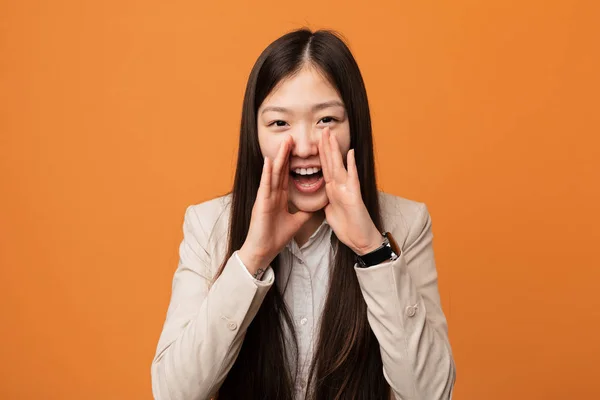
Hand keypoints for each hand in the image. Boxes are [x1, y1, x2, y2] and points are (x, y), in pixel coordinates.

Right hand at [239, 136, 312, 275]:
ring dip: (279, 158)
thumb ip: (304, 212)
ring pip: (273, 174)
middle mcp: (272, 194)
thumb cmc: (275, 237)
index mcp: (279, 198)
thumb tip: (316, 206)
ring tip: (284, 143)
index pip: (287, 176)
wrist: (263, 250)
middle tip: (291, 138)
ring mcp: (265, 197)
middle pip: (280, 170)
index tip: (298, 150)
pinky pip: (265, 186)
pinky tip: (269, 162)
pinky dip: (267, 174)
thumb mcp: (296, 222)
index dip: (292, 163)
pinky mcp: (260, 203)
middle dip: (286, 154)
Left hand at [318, 127, 382, 254]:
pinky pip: (352, 178)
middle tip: (323, 129)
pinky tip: (350, 152)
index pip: (325, 168)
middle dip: (326, 146)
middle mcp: (340, 186)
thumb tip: (322, 197)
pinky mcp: (354, 196)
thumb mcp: (331, 213)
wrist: (361, 240)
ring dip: (335, 150)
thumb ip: (327, 202)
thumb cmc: (349, 228)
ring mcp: (348, 190)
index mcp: (333, 190)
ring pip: (339, 166)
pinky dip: (351, 165)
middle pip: (331, 163)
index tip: (316, 140)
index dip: (320, 154)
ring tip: (331, 135)